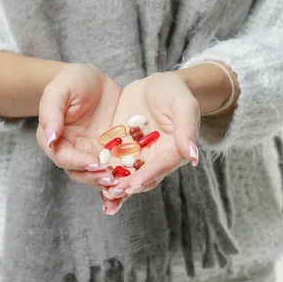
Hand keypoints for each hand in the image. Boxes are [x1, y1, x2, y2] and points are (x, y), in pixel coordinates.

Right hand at [37, 63, 121, 189]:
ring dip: (108, 181)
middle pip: (79, 171)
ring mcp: (91, 153)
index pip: (62, 156)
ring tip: (122, 183)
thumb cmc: (73, 81)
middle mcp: (72, 150)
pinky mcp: (109, 152)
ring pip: (97, 174)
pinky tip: (133, 180)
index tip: (92, 162)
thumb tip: (49, 137)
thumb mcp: (60, 89)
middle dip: (94, 177)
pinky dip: (122, 177)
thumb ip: (51, 111)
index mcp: (55, 138)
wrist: (95, 80)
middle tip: (110, 178)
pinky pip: (114, 167)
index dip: (76, 161)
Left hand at [100, 72, 200, 213]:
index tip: (134, 185)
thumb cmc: (174, 93)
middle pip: (142, 177)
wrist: (155, 86)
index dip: (147, 176)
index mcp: (174, 151)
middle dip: (128, 187)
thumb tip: (193, 156)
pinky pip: (111, 163)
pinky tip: (89, 178)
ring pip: (126, 176)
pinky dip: (102, 172)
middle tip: (112, 193)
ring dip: (114, 187)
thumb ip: (187, 129)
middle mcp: (155, 158)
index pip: (161, 166)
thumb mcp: (183, 105)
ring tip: (103, 196)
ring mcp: (136, 155)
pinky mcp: (120, 148)